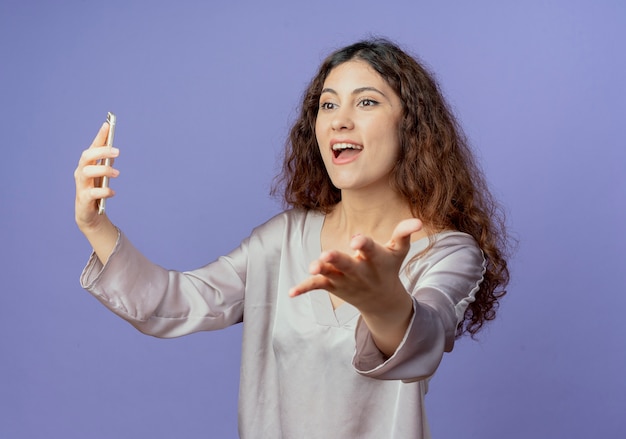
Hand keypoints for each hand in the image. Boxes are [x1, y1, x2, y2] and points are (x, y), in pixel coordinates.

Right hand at [74, 122, 119, 231]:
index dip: (99, 136)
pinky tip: (112, 192)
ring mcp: (81, 185)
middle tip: (117, 152)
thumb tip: (113, 148)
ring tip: (117, 173)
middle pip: (87, 156)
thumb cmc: (96, 190)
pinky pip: (93, 193)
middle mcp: (81, 172)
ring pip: (88, 172)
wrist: (89, 213)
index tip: (107, 124)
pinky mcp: (84, 199)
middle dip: (101, 151)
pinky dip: (104, 191)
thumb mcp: (102, 175)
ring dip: (104, 170)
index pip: (92, 147)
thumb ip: (106, 162)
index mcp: (87, 165)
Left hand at [289, 218, 422, 313]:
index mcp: (376, 261)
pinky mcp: (333, 286)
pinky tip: (291, 292)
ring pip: (331, 275)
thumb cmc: (389, 268)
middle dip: (338, 260)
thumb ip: (404, 234)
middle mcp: (360, 272)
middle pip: (348, 266)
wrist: (383, 302)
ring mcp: (345, 280)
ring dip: (321, 271)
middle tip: (326, 254)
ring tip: (312, 267)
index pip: (371, 251)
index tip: (357, 239)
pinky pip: (317, 286)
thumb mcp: (399, 251)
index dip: (364, 245)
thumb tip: (418, 221)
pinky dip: (304, 288)